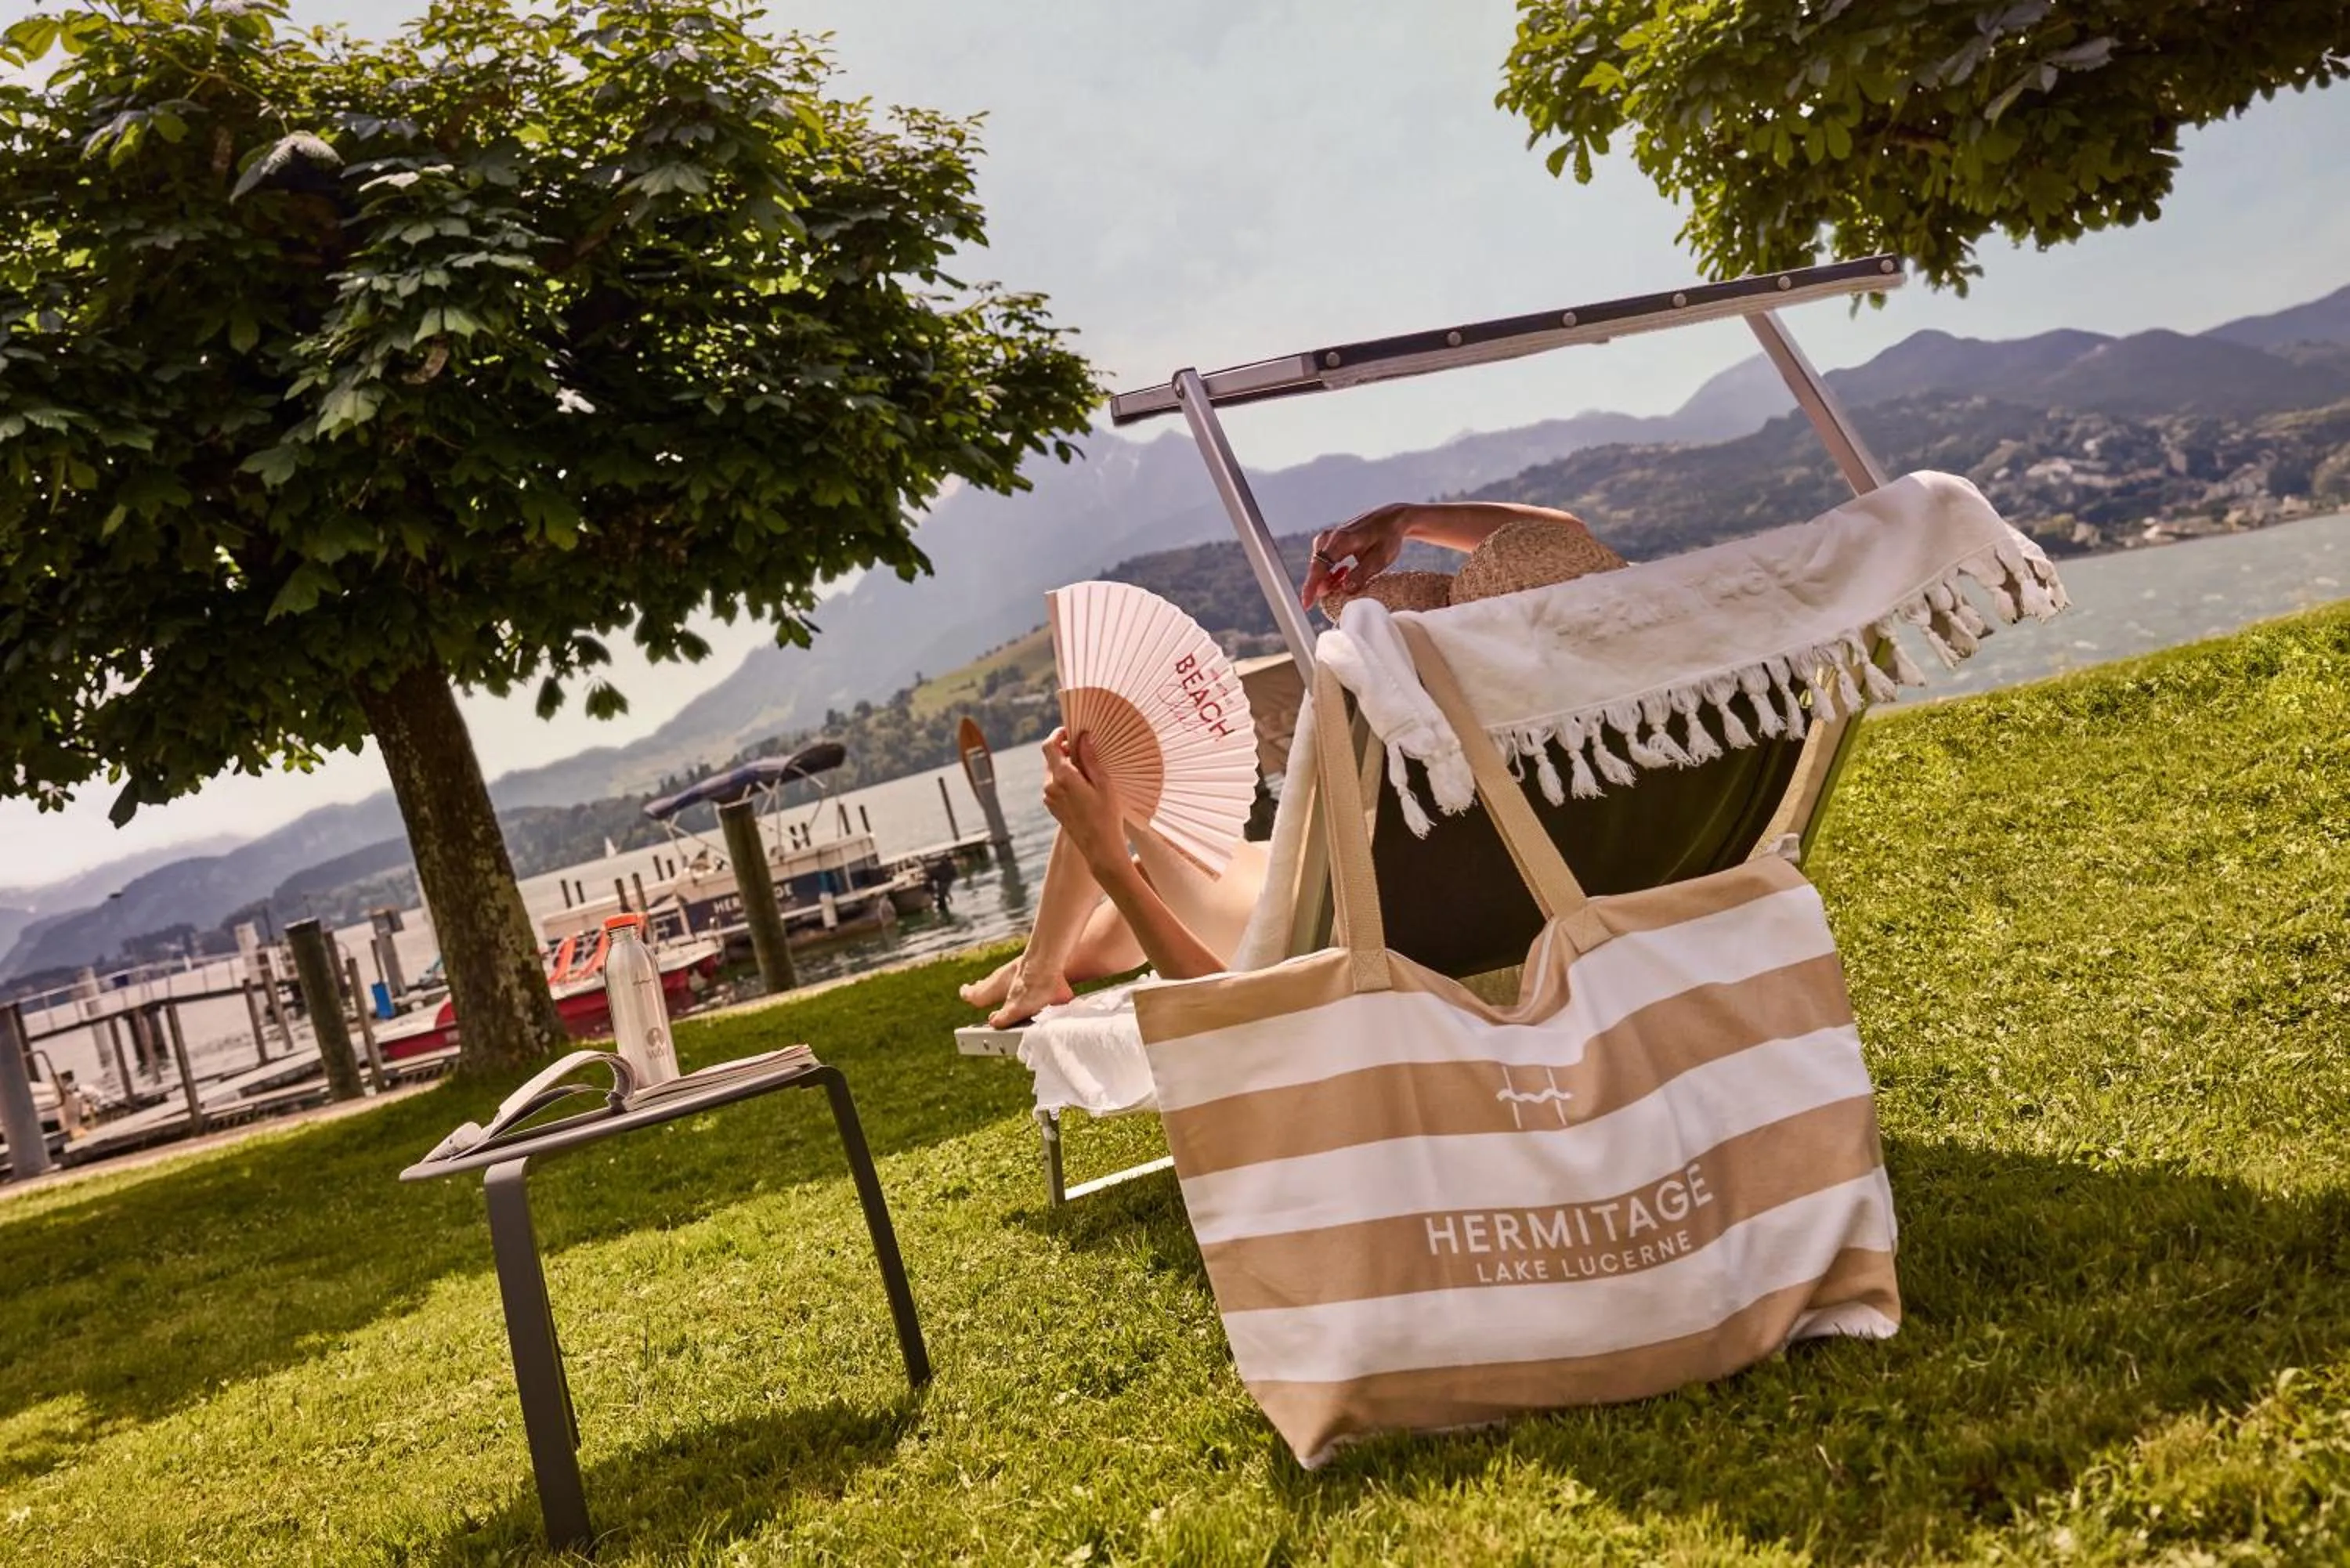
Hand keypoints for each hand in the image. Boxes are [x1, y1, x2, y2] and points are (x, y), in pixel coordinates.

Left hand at [1041, 728, 1129, 877]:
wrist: (1100, 849)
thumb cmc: (1107, 816)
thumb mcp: (1103, 783)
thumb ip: (1090, 758)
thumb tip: (1083, 736)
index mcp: (1062, 777)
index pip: (1049, 746)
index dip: (1058, 734)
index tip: (1071, 730)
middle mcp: (1050, 786)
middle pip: (1051, 758)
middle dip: (1065, 750)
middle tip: (1086, 750)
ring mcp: (1049, 798)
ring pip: (1053, 772)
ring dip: (1067, 765)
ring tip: (1089, 771)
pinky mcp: (1052, 807)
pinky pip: (1055, 785)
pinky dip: (1065, 779)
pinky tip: (1084, 787)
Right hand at [1300, 501, 1416, 610]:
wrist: (1391, 518)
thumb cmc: (1387, 537)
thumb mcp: (1379, 559)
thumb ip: (1361, 575)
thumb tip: (1344, 590)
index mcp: (1341, 540)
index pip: (1320, 566)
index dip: (1312, 587)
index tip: (1306, 604)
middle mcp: (1330, 537)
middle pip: (1317, 567)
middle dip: (1322, 586)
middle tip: (1336, 596)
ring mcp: (1328, 538)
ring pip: (1320, 566)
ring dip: (1329, 579)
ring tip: (1345, 581)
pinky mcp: (1330, 541)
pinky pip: (1324, 561)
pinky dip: (1331, 572)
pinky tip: (1344, 574)